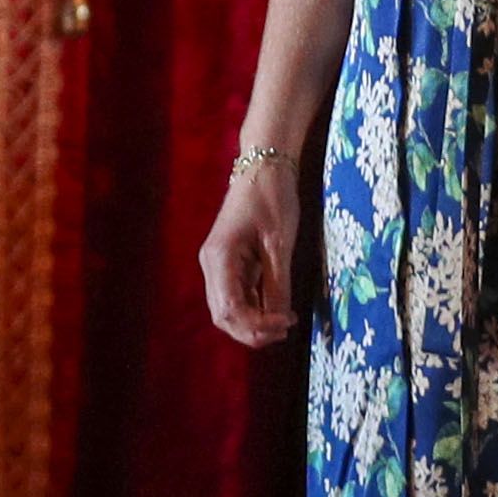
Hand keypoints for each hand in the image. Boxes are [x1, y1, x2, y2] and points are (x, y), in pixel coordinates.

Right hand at [202, 155, 306, 346]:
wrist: (264, 166)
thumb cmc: (272, 198)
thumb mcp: (279, 243)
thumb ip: (277, 283)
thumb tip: (279, 318)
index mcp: (219, 258)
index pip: (229, 309)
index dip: (255, 326)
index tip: (285, 323)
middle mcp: (211, 265)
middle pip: (223, 315)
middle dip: (252, 330)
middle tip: (286, 328)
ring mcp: (218, 264)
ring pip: (228, 308)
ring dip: (253, 322)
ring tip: (284, 321)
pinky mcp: (228, 263)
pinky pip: (236, 295)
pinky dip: (254, 307)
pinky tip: (276, 307)